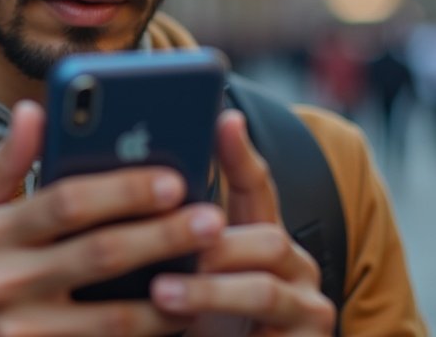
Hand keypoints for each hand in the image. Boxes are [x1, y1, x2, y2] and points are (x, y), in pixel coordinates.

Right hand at [0, 100, 226, 336]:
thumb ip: (3, 165)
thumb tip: (35, 109)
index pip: (65, 203)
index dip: (122, 190)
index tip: (172, 178)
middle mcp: (5, 283)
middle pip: (99, 256)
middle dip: (161, 236)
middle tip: (211, 219)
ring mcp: (22, 333)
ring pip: (113, 319)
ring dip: (168, 298)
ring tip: (211, 276)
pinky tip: (177, 320)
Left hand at [152, 110, 335, 335]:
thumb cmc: (203, 324)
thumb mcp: (188, 276)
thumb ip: (174, 236)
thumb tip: (127, 190)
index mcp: (266, 239)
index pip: (258, 187)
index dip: (241, 154)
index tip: (223, 119)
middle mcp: (296, 267)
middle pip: (268, 237)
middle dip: (214, 242)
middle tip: (168, 245)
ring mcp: (308, 308)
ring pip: (265, 289)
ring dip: (209, 291)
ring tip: (161, 293)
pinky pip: (269, 333)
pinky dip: (221, 329)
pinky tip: (188, 333)